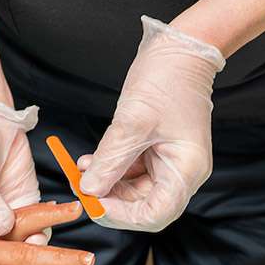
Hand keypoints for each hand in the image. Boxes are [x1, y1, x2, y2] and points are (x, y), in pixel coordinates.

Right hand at [0, 96, 44, 238]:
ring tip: (39, 231)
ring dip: (37, 243)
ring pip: (24, 244)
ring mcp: (5, 218)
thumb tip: (4, 229)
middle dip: (16, 262)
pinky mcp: (25, 205)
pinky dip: (50, 222)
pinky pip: (41, 223)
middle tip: (26, 249)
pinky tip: (52, 213)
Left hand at [78, 16, 225, 231]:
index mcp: (186, 171)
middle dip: (109, 199)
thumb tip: (88, 190)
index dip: (121, 215)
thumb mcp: (132, 122)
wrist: (180, 50)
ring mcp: (170, 161)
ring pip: (134, 189)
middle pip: (144, 206)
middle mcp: (182, 172)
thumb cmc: (166, 80)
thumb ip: (110, 159)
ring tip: (79, 171)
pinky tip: (89, 161)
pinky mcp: (157, 149)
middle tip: (78, 186)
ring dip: (106, 183)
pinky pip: (131, 170)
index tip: (92, 201)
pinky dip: (110, 168)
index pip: (155, 214)